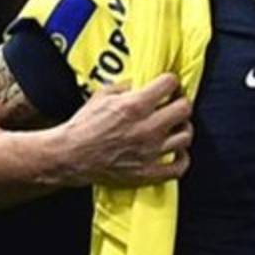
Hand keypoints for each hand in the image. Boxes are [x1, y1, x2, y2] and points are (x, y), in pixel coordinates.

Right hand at [50, 74, 193, 187]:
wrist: (68, 156)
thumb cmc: (82, 127)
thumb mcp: (101, 96)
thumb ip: (125, 87)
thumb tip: (141, 84)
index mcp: (134, 106)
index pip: (169, 84)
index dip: (170, 82)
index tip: (168, 85)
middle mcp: (147, 128)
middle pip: (185, 109)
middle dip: (181, 104)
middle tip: (175, 105)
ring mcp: (150, 151)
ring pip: (186, 136)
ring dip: (183, 129)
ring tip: (175, 128)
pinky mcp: (148, 172)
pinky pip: (179, 167)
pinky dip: (182, 159)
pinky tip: (177, 152)